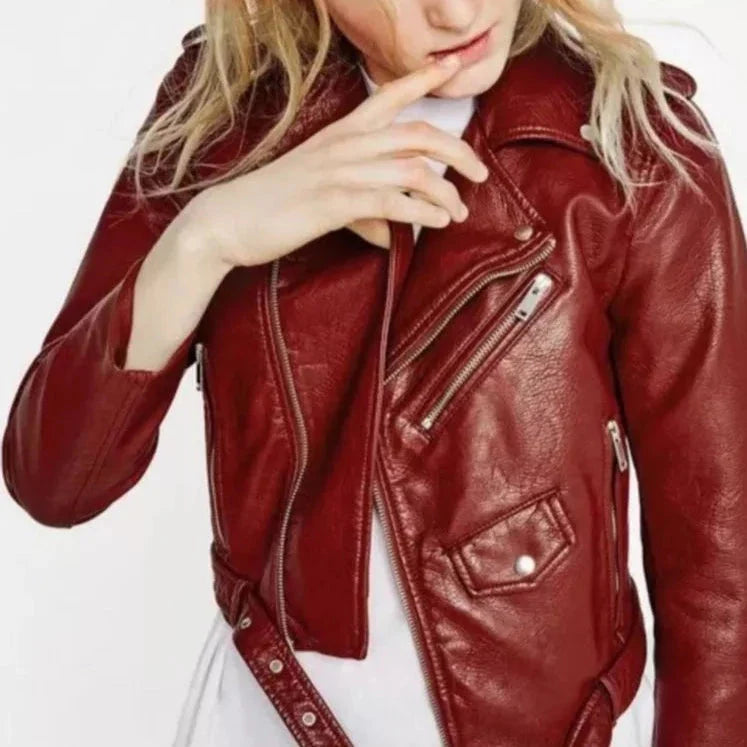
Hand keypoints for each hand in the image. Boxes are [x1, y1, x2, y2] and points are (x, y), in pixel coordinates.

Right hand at [183, 52, 488, 266]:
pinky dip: (423, 212)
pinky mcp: (336, 200)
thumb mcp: (319, 196)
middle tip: (480, 173)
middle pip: (418, 133)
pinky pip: (394, 200)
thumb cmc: (272, 205)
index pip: (388, 95)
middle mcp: (346, 144)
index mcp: (341, 133)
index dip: (423, 78)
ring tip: (457, 212)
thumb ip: (359, 208)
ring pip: (414, 168)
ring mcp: (341, 170)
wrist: (228, 220)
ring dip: (445, 192)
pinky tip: (435, 223)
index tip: (452, 65)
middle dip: (458, 151)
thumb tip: (386, 232)